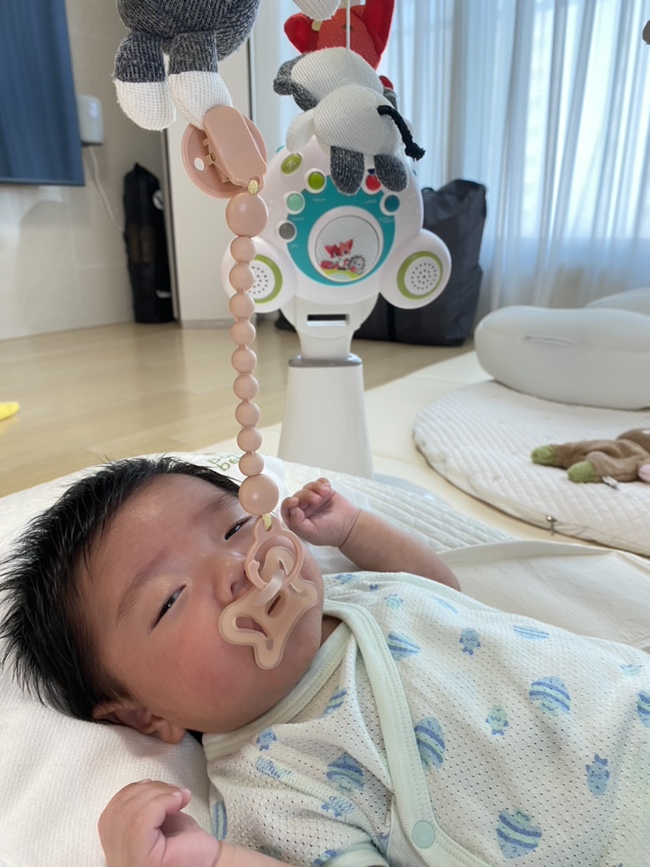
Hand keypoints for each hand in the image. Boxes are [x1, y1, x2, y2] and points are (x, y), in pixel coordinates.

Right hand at [98, 780, 219, 866]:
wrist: (208, 862)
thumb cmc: (184, 843)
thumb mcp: (156, 819)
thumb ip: (142, 806)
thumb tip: (142, 785)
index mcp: (115, 849)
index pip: (109, 815)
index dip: (129, 792)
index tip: (152, 784)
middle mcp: (115, 861)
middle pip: (119, 812)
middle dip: (147, 790)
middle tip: (173, 791)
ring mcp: (126, 863)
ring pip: (129, 814)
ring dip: (157, 794)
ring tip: (178, 796)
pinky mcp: (142, 860)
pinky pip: (140, 822)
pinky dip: (161, 802)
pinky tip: (177, 802)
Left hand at [281, 478, 359, 546]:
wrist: (350, 526)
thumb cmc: (330, 532)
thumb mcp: (312, 533)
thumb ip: (298, 524)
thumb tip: (292, 510)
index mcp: (298, 519)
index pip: (287, 508)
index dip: (288, 503)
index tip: (295, 501)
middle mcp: (304, 508)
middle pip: (298, 495)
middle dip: (306, 495)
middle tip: (317, 499)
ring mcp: (314, 499)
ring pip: (308, 487)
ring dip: (315, 487)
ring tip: (325, 492)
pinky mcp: (324, 491)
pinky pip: (319, 482)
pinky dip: (322, 482)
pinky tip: (328, 488)